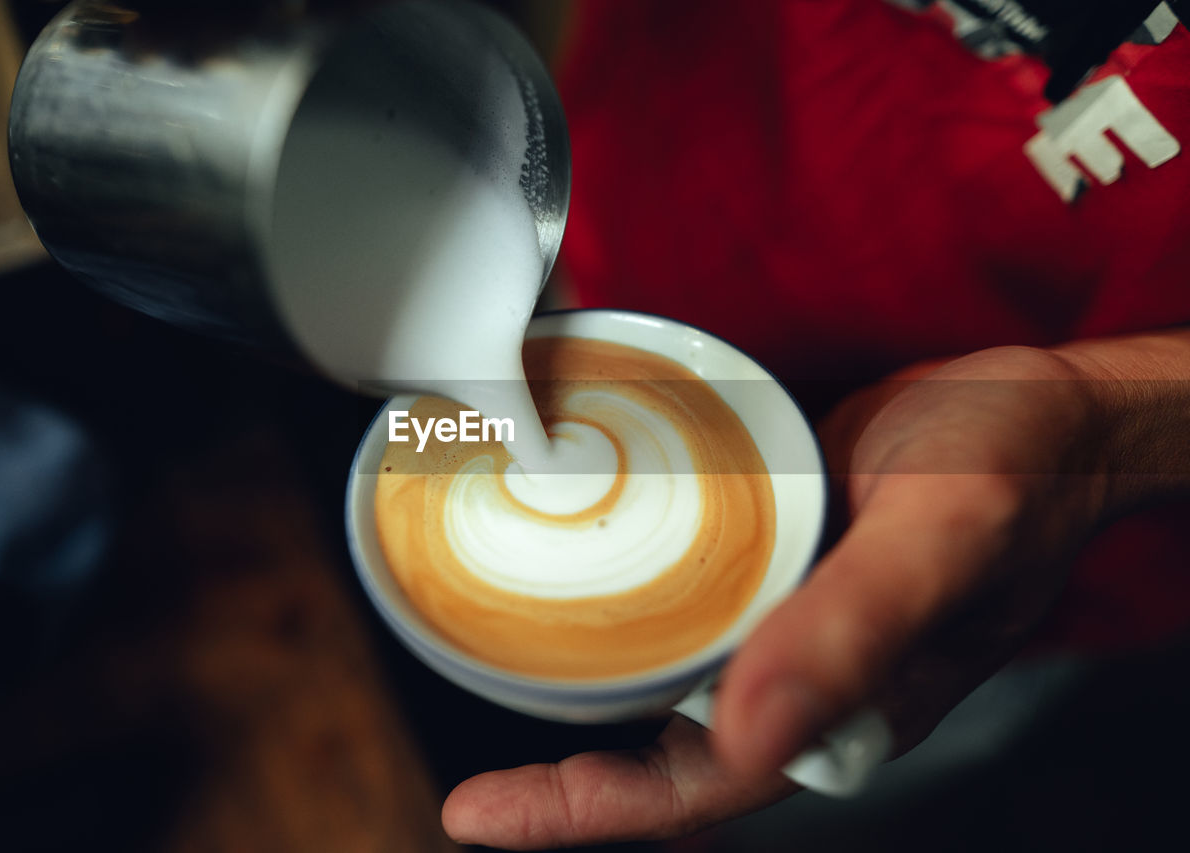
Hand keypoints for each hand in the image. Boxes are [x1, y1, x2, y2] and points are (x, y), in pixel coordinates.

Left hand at [442, 344, 1120, 848]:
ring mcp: (780, 626)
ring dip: (578, 701)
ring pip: (664, 688)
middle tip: (469, 780)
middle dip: (564, 780)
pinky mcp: (770, 568)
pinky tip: (566, 601)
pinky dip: (620, 618)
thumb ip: (849, 635)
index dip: (586, 811)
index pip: (697, 788)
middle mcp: (799, 681)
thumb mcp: (935, 541)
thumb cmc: (1012, 472)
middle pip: (662, 755)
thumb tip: (745, 734)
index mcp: (841, 708)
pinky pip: (684, 612)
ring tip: (485, 687)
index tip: (485, 815)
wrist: (1036, 408)